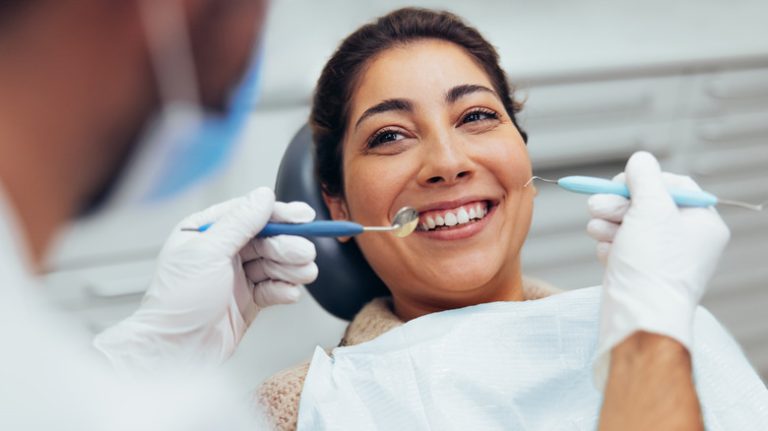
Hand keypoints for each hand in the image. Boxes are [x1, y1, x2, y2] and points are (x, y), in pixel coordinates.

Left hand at [94, 188, 316, 373]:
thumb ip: (239, 223)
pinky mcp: (248, 300)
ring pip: (274, 263)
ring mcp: (236, 276)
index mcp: (205, 232)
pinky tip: (289, 292)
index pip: (248, 214)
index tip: (302, 216)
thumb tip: (262, 197)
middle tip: (304, 253)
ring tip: (303, 274)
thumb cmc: (177, 304)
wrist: (175, 351)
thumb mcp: (207, 253)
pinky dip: (285, 289)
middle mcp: (222, 252)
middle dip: (288, 245)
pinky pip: (274, 287)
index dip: (278, 214)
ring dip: (291, 268)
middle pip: (266, 239)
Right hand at [587, 152, 729, 385]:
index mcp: (702, 223)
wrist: (638, 318)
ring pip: (628, 224)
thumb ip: (645, 177)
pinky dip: (610, 247)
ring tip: (598, 231)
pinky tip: (608, 255)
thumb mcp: (652, 208)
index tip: (622, 183)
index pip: (674, 184)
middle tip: (598, 207)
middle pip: (646, 204)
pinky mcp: (639, 272)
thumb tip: (640, 160)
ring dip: (608, 223)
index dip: (644, 180)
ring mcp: (661, 258)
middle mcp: (686, 241)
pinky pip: (621, 247)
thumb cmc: (653, 266)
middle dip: (618, 204)